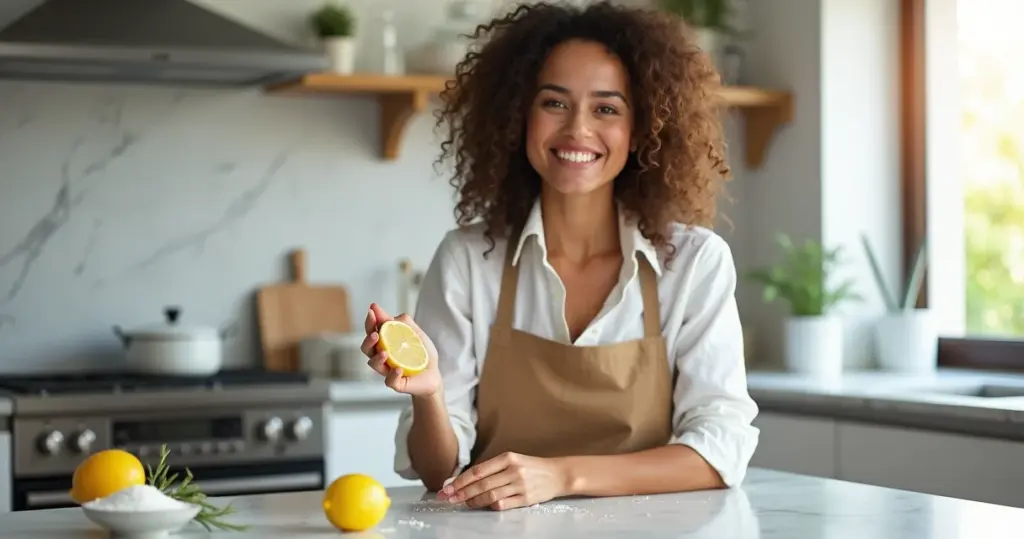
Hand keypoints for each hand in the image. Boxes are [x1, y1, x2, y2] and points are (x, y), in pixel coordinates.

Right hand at [361, 303, 441, 397]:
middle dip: (368, 341)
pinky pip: (389, 381)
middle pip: (366, 349)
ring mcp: (387, 371)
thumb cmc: (421, 352)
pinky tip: (399, 369)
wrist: (434, 372)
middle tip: (375, 335)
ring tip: (385, 352)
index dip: (370, 323)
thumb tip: (378, 308)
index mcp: (384, 343)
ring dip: (377, 358)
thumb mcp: (414, 332)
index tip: (372, 312)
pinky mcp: (396, 383)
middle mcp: (382, 357)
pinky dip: (392, 374)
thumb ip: (400, 321)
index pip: (371, 332)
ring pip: (374, 364)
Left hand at [436, 452, 569, 510]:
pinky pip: (504, 504)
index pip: (479, 470)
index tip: (447, 487)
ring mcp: (520, 486)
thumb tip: (463, 479)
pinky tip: (482, 506)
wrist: (557, 474)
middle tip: (448, 498)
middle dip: (462, 492)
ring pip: (490, 496)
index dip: (461, 480)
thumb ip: (491, 469)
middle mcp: (513, 471)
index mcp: (508, 458)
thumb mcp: (512, 461)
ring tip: (462, 503)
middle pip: (482, 484)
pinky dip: (491, 506)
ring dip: (473, 501)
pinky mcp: (526, 499)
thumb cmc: (531, 467)